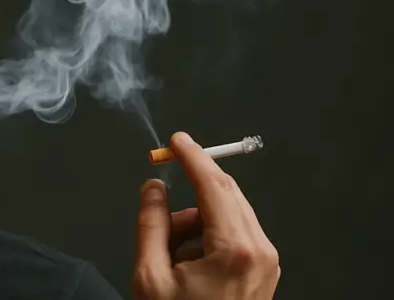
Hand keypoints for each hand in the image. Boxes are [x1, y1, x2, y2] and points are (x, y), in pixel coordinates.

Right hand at [132, 132, 279, 299]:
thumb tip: (153, 188)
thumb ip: (150, 223)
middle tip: (161, 195)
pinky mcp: (263, 269)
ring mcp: (265, 261)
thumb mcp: (151, 275)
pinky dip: (208, 233)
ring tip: (170, 250)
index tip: (177, 139)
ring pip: (228, 212)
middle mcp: (259, 251)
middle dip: (190, 190)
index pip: (213, 184)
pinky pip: (235, 232)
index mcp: (233, 249)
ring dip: (196, 218)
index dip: (192, 156)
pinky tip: (187, 260)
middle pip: (224, 193)